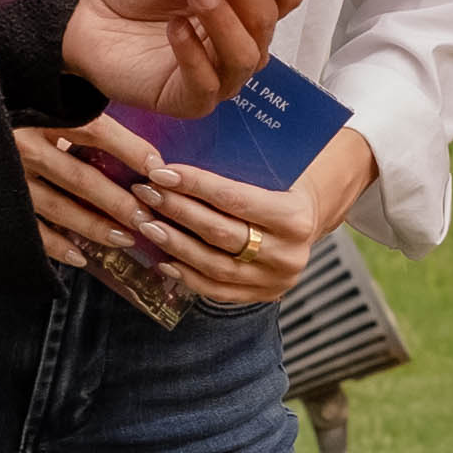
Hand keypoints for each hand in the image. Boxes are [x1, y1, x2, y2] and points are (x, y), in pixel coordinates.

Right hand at [20, 118, 183, 293]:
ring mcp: (8, 175)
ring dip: (94, 226)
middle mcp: (24, 144)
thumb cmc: (12, 107)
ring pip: (59, 207)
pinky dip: (57, 246)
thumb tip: (129, 138)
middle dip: (118, 202)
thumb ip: (79, 113)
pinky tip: (81, 258)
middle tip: (148, 219)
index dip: (131, 150)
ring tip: (124, 239)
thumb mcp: (43, 100)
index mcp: (40, 113)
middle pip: (81, 177)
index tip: (160, 169)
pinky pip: (31, 228)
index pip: (96, 131)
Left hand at [29, 115, 323, 312]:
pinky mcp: (262, 296)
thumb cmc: (283, 187)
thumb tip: (181, 155)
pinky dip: (186, 275)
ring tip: (146, 224)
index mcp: (295, 216)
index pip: (235, 199)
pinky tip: (162, 259)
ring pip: (213, 265)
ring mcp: (275, 280)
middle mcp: (288, 253)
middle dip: (177, 211)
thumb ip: (239, 167)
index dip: (194, 185)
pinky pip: (216, 290)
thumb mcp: (275, 172)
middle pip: (220, 233)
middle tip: (145, 194)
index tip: (161, 172)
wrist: (308, 221)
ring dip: (174, 244)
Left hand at [59, 0, 301, 120]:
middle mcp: (242, 41)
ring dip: (224, 20)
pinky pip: (206, 84)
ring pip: (245, 56)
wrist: (89, 19)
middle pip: (267, 21)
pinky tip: (175, 28)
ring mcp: (220, 75)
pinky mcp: (191, 101)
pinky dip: (194, 53)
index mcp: (247, 5)